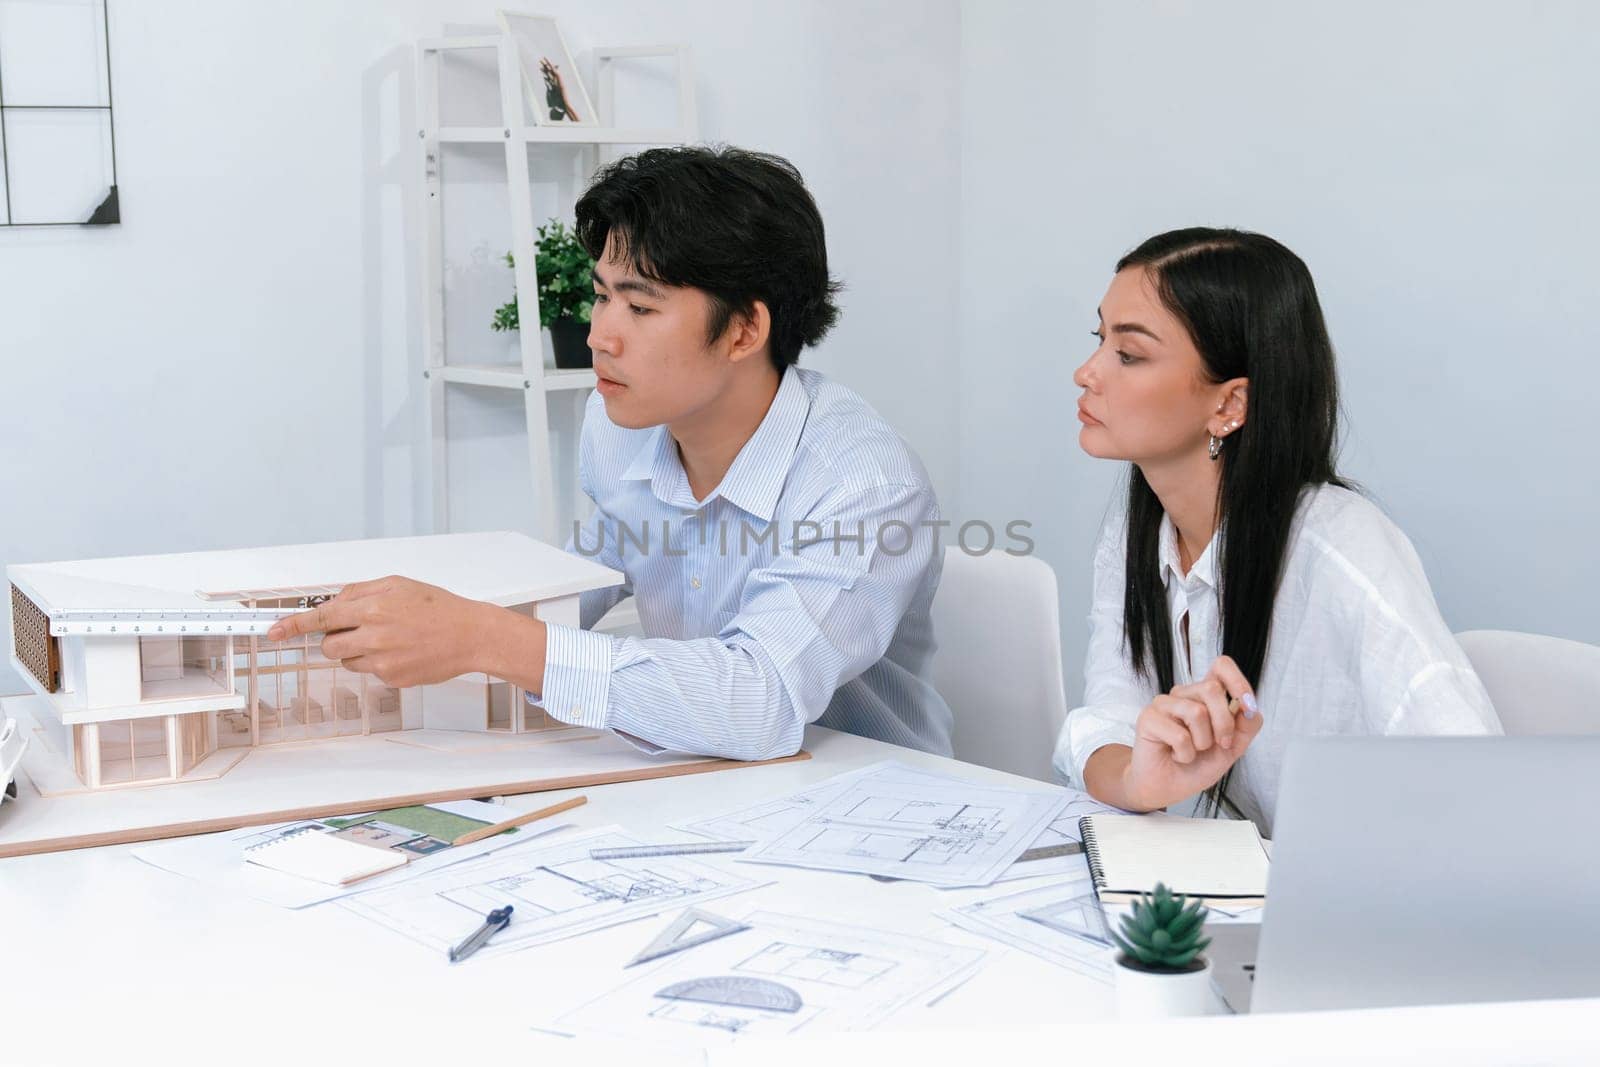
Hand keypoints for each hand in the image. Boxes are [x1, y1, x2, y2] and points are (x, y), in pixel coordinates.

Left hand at [265, 575, 503, 688]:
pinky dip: (379, 662)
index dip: (293, 625)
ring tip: (389, 639)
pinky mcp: (392, 678)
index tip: (274, 632)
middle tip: (360, 629)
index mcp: (373, 607)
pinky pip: (370, 672)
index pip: (321, 617)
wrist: (470, 635)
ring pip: (347, 660)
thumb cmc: (438, 608)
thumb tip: (334, 602)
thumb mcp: (399, 585)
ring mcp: (382, 661)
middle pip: (329, 644)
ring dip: (358, 650)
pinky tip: (403, 652)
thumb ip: (361, 591)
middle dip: (336, 637)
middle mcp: (374, 635)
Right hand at [1122, 655, 1264, 810]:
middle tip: (1220, 744)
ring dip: (1202, 743)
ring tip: (1192, 751)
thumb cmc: (1197, 765)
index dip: (1237, 681)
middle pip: (1212, 689)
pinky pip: (1179, 734)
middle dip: (1224, 724)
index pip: (1221, 666)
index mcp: (1205, 696)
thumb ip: (1246, 726)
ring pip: (1196, 711)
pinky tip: (1176, 755)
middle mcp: (1184, 694)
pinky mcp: (1148, 718)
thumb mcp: (1232, 748)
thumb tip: (1251, 708)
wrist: (1169, 788)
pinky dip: (1185, 753)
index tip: (1247, 706)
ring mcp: (1164, 704)